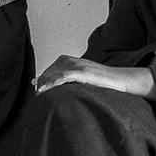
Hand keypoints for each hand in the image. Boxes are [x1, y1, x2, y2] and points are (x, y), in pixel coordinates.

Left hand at [33, 55, 154, 97]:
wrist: (119, 79)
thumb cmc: (100, 81)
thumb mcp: (81, 78)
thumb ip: (67, 79)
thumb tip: (55, 86)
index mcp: (68, 60)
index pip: (50, 69)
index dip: (42, 79)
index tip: (36, 88)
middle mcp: (71, 60)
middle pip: (49, 71)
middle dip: (42, 83)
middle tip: (37, 95)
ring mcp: (77, 65)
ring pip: (54, 73)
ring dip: (45, 83)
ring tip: (39, 94)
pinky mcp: (82, 71)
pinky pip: (63, 76)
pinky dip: (53, 82)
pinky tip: (46, 89)